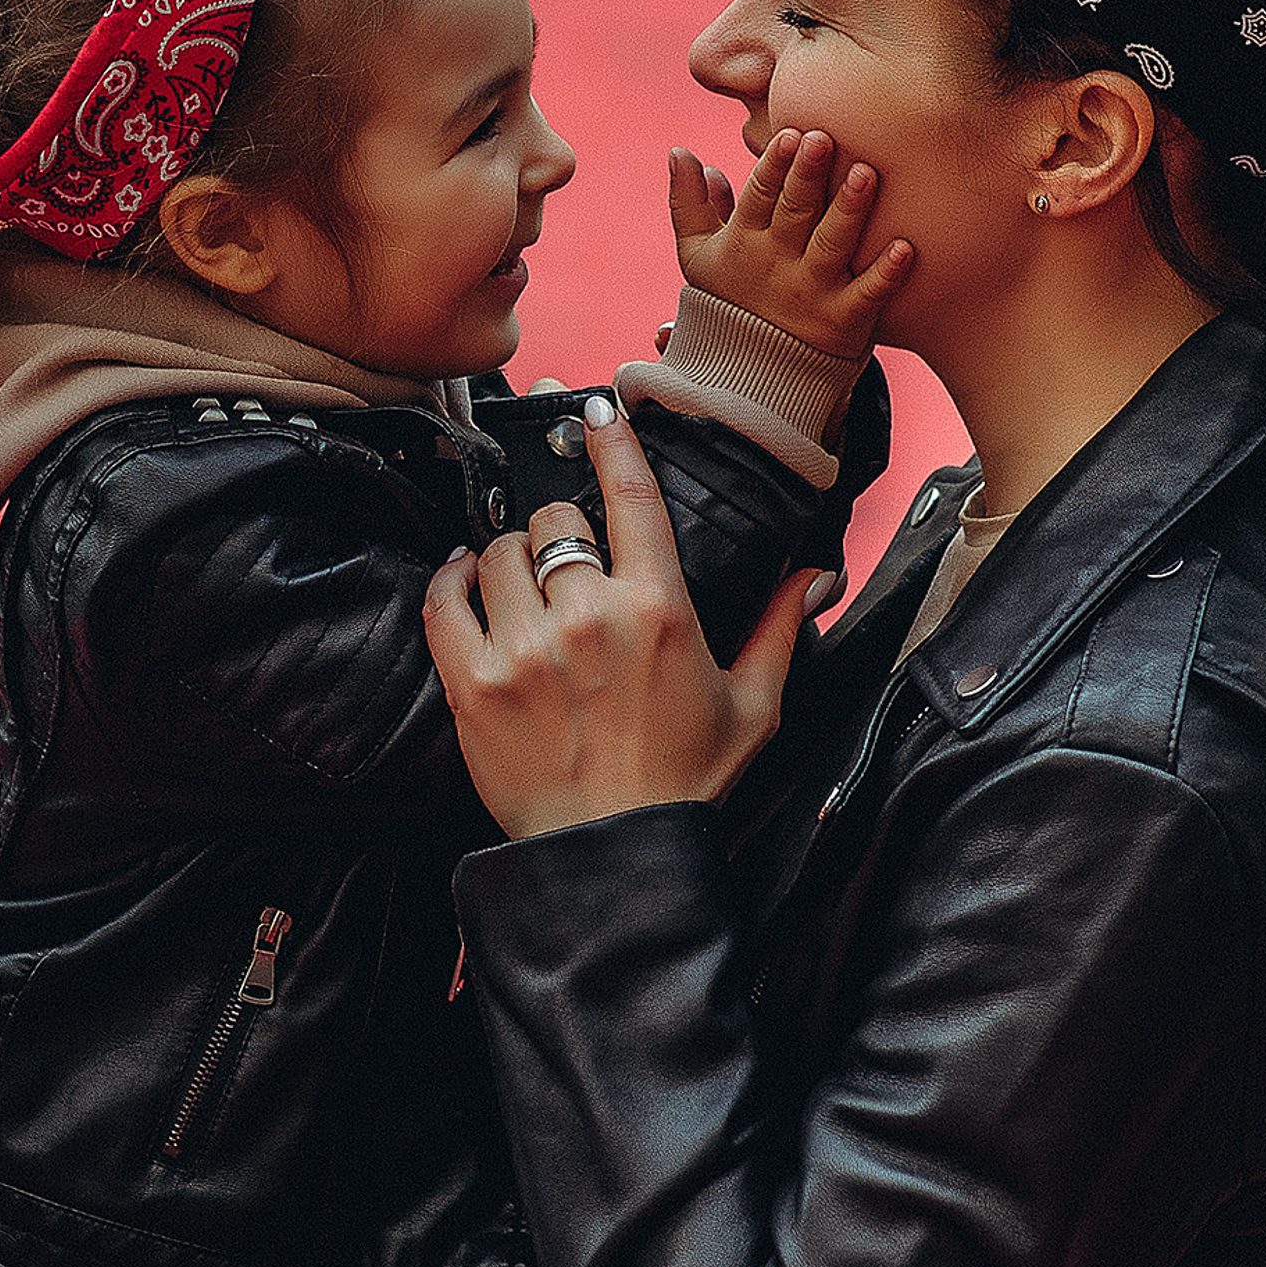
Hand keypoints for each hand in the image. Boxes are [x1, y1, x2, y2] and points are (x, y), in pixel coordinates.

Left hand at [424, 399, 819, 839]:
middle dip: (558, 534)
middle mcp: (591, 619)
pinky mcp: (474, 684)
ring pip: (498, 552)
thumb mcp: (754, 706)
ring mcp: (526, 650)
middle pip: (552, 521)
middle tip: (565, 567)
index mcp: (661, 611)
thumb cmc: (686, 783)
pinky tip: (467, 584)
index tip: (594, 409)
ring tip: (521, 589)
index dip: (611, 441)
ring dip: (507, 561)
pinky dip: (452, 582)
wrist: (614, 857)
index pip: (631, 497)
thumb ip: (783, 627)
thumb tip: (819, 572)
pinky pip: (446, 598)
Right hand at [669, 129, 911, 358]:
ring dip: (848, 211)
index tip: (789, 135)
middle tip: (824, 138)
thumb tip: (680, 152)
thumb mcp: (698, 256)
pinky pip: (867, 295)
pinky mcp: (844, 321)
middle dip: (807, 177)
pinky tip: (905, 248)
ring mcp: (813, 293)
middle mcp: (778, 265)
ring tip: (866, 173)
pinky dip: (886, 275)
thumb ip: (689, 204)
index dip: (773, 167)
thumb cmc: (730, 300)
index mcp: (744, 243)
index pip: (758, 198)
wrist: (751, 375)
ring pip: (831, 246)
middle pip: (795, 214)